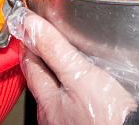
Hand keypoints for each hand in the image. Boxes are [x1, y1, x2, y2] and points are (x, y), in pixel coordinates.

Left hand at [8, 7, 135, 124]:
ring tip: (70, 52)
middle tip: (47, 33)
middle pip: (43, 78)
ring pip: (59, 89)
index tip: (29, 24)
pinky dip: (77, 84)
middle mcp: (54, 115)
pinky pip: (76, 99)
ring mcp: (69, 120)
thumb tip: (29, 24)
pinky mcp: (89, 121)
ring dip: (62, 70)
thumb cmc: (109, 116)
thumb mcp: (79, 75)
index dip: (29, 42)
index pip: (30, 65)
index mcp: (46, 103)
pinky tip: (90, 79)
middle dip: (44, 56)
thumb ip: (54, 49)